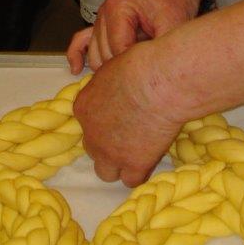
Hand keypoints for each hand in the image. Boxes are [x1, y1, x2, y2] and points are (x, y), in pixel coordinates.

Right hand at [67, 0, 202, 72]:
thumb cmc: (174, 2)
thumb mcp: (173, 25)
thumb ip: (159, 49)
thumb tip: (150, 75)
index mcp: (118, 8)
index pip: (119, 50)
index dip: (135, 66)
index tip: (151, 74)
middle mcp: (104, 13)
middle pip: (105, 55)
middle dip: (124, 68)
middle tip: (148, 72)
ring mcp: (100, 19)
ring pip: (95, 56)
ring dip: (113, 67)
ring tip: (135, 71)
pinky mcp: (101, 26)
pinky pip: (81, 41)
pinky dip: (77, 55)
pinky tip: (75, 70)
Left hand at [73, 45, 183, 185]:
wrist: (160, 81)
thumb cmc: (142, 64)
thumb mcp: (114, 68)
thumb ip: (109, 87)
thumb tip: (119, 91)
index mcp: (83, 106)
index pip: (88, 124)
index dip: (106, 122)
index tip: (122, 116)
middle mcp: (91, 132)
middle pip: (94, 148)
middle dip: (109, 144)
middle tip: (131, 133)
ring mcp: (109, 152)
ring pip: (106, 172)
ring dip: (120, 164)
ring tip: (139, 151)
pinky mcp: (132, 164)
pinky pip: (132, 180)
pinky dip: (141, 171)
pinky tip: (153, 157)